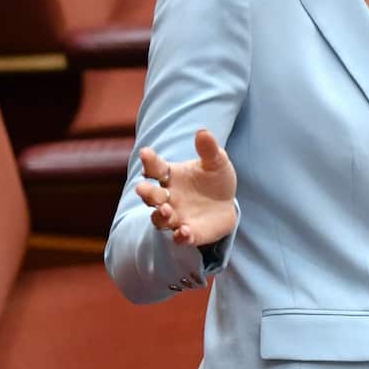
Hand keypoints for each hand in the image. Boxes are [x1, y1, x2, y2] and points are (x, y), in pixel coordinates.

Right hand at [135, 129, 237, 246]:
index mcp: (170, 175)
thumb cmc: (215, 179)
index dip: (149, 160)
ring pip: (159, 219)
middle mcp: (167, 197)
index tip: (145, 152)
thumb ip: (208, 148)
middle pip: (151, 196)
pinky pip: (180, 237)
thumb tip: (203, 131)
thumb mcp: (216, 161)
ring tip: (166, 210)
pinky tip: (183, 231)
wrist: (226, 204)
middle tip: (142, 188)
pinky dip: (180, 236)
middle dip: (146, 193)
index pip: (155, 167)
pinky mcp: (188, 233)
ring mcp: (175, 216)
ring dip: (160, 215)